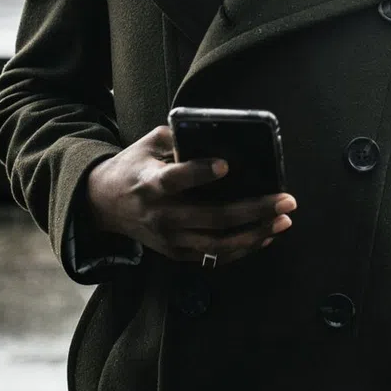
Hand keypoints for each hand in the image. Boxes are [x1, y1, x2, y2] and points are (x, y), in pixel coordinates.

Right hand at [84, 125, 294, 265]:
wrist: (104, 204)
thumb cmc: (134, 167)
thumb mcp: (148, 143)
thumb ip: (178, 137)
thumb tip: (216, 134)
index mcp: (152, 183)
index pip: (176, 180)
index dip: (200, 173)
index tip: (226, 165)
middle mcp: (162, 215)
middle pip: (212, 217)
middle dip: (254, 210)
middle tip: (285, 199)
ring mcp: (170, 239)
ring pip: (219, 244)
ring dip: (256, 234)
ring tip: (283, 220)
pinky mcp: (176, 253)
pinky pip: (214, 257)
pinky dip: (243, 249)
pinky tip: (265, 236)